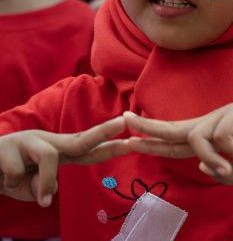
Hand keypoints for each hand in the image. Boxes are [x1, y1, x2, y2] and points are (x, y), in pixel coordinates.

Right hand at [0, 116, 128, 206]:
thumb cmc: (6, 176)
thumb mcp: (28, 186)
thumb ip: (43, 186)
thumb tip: (51, 189)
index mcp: (55, 150)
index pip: (87, 149)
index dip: (109, 146)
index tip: (133, 142)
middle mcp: (46, 141)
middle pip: (80, 138)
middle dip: (104, 131)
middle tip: (123, 122)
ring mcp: (27, 141)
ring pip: (49, 157)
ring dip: (42, 182)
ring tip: (31, 196)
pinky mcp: (7, 146)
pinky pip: (18, 171)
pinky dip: (12, 184)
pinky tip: (3, 180)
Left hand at [124, 103, 232, 185]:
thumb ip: (216, 171)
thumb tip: (201, 162)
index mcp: (211, 137)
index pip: (176, 139)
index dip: (154, 140)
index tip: (130, 138)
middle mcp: (213, 123)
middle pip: (175, 127)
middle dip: (150, 128)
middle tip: (126, 123)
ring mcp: (225, 115)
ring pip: (198, 137)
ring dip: (211, 158)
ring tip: (228, 169)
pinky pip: (221, 136)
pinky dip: (231, 153)